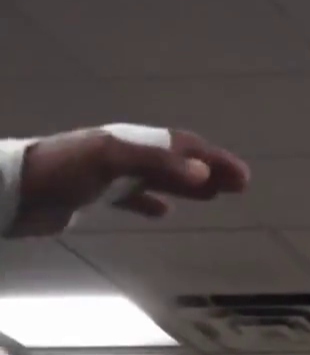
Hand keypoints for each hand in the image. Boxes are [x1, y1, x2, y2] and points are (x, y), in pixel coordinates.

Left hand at [7, 124, 250, 237]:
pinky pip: (133, 197)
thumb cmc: (62, 171)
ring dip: (187, 186)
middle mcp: (124, 155)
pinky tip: (164, 212)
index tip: (242, 178)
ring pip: (159, 179)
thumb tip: (204, 173)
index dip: (214, 160)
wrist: (14, 190)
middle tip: (239, 187)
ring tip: (213, 196)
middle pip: (176, 161)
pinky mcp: (95, 195)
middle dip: (208, 171)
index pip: (183, 147)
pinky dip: (152, 203)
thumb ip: (158, 165)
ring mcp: (110, 175)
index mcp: (131, 142)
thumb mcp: (111, 161)